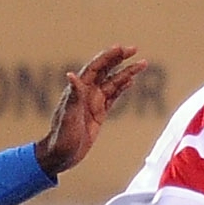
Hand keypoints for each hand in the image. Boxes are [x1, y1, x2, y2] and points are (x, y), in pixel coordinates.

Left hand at [35, 45, 147, 176]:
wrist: (61, 156)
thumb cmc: (61, 138)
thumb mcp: (68, 117)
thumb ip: (73, 97)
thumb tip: (71, 75)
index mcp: (79, 90)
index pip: (96, 68)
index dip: (108, 57)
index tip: (121, 48)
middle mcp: (87, 93)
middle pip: (106, 70)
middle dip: (120, 59)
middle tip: (135, 49)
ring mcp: (93, 102)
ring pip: (113, 82)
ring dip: (127, 73)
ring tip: (142, 64)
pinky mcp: (99, 113)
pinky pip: (113, 96)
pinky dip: (122, 87)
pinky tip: (131, 81)